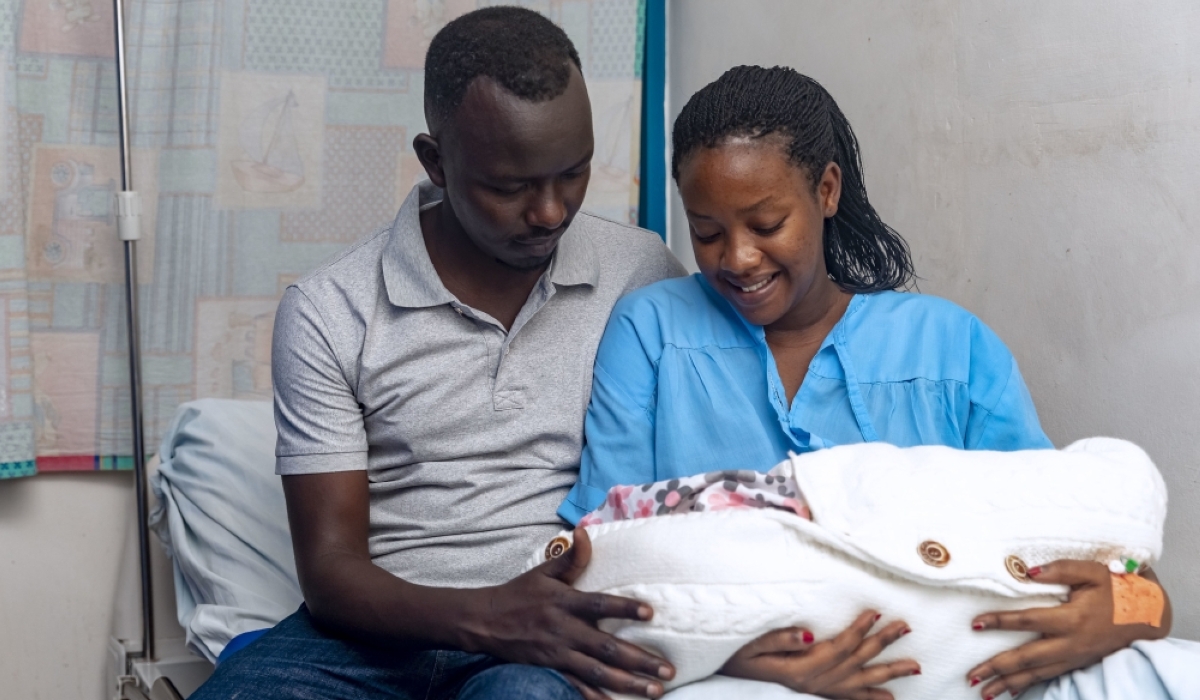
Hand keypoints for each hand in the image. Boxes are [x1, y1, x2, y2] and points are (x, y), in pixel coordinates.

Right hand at [462, 528, 674, 699]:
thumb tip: (584, 532)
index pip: (599, 605)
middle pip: (606, 647)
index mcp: (565, 603)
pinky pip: (577, 687)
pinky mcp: (551, 671)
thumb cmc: (519, 594)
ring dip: (629, 683)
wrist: (484, 622)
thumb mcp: (544, 571)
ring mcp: (558, 655)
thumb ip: (571, 557)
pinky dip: (596, 698)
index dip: (624, 608)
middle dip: (640, 660)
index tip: (650, 612)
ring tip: (656, 690)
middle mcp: (564, 631)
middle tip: (668, 669)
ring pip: (598, 672)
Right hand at [720, 610, 918, 699]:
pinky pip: (848, 699)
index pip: (839, 646)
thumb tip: (810, 634)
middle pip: (856, 662)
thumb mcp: (752, 645)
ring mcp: (817, 691)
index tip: (876, 611)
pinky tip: (888, 697)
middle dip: (882, 644)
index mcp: (802, 668)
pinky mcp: (815, 693)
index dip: (859, 629)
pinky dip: (869, 699)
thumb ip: (780, 639)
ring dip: (888, 673)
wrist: (728, 675)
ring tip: (914, 666)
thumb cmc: (737, 657)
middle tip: (905, 627)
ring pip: (860, 682)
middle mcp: (815, 682)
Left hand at [967, 560, 1169, 698]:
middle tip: (971, 675)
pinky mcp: (1076, 663)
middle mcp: (1070, 643)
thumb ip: (1060, 569)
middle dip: (998, 667)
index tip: (977, 624)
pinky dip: (1027, 685)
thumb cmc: (1118, 590)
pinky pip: (1048, 677)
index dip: (1001, 622)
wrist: (1147, 616)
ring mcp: (1074, 657)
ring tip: (983, 691)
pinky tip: (1009, 691)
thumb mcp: (1093, 572)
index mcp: (1072, 618)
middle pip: (1027, 658)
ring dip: (1008, 683)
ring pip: (1036, 674)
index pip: (1029, 621)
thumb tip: (1027, 571)